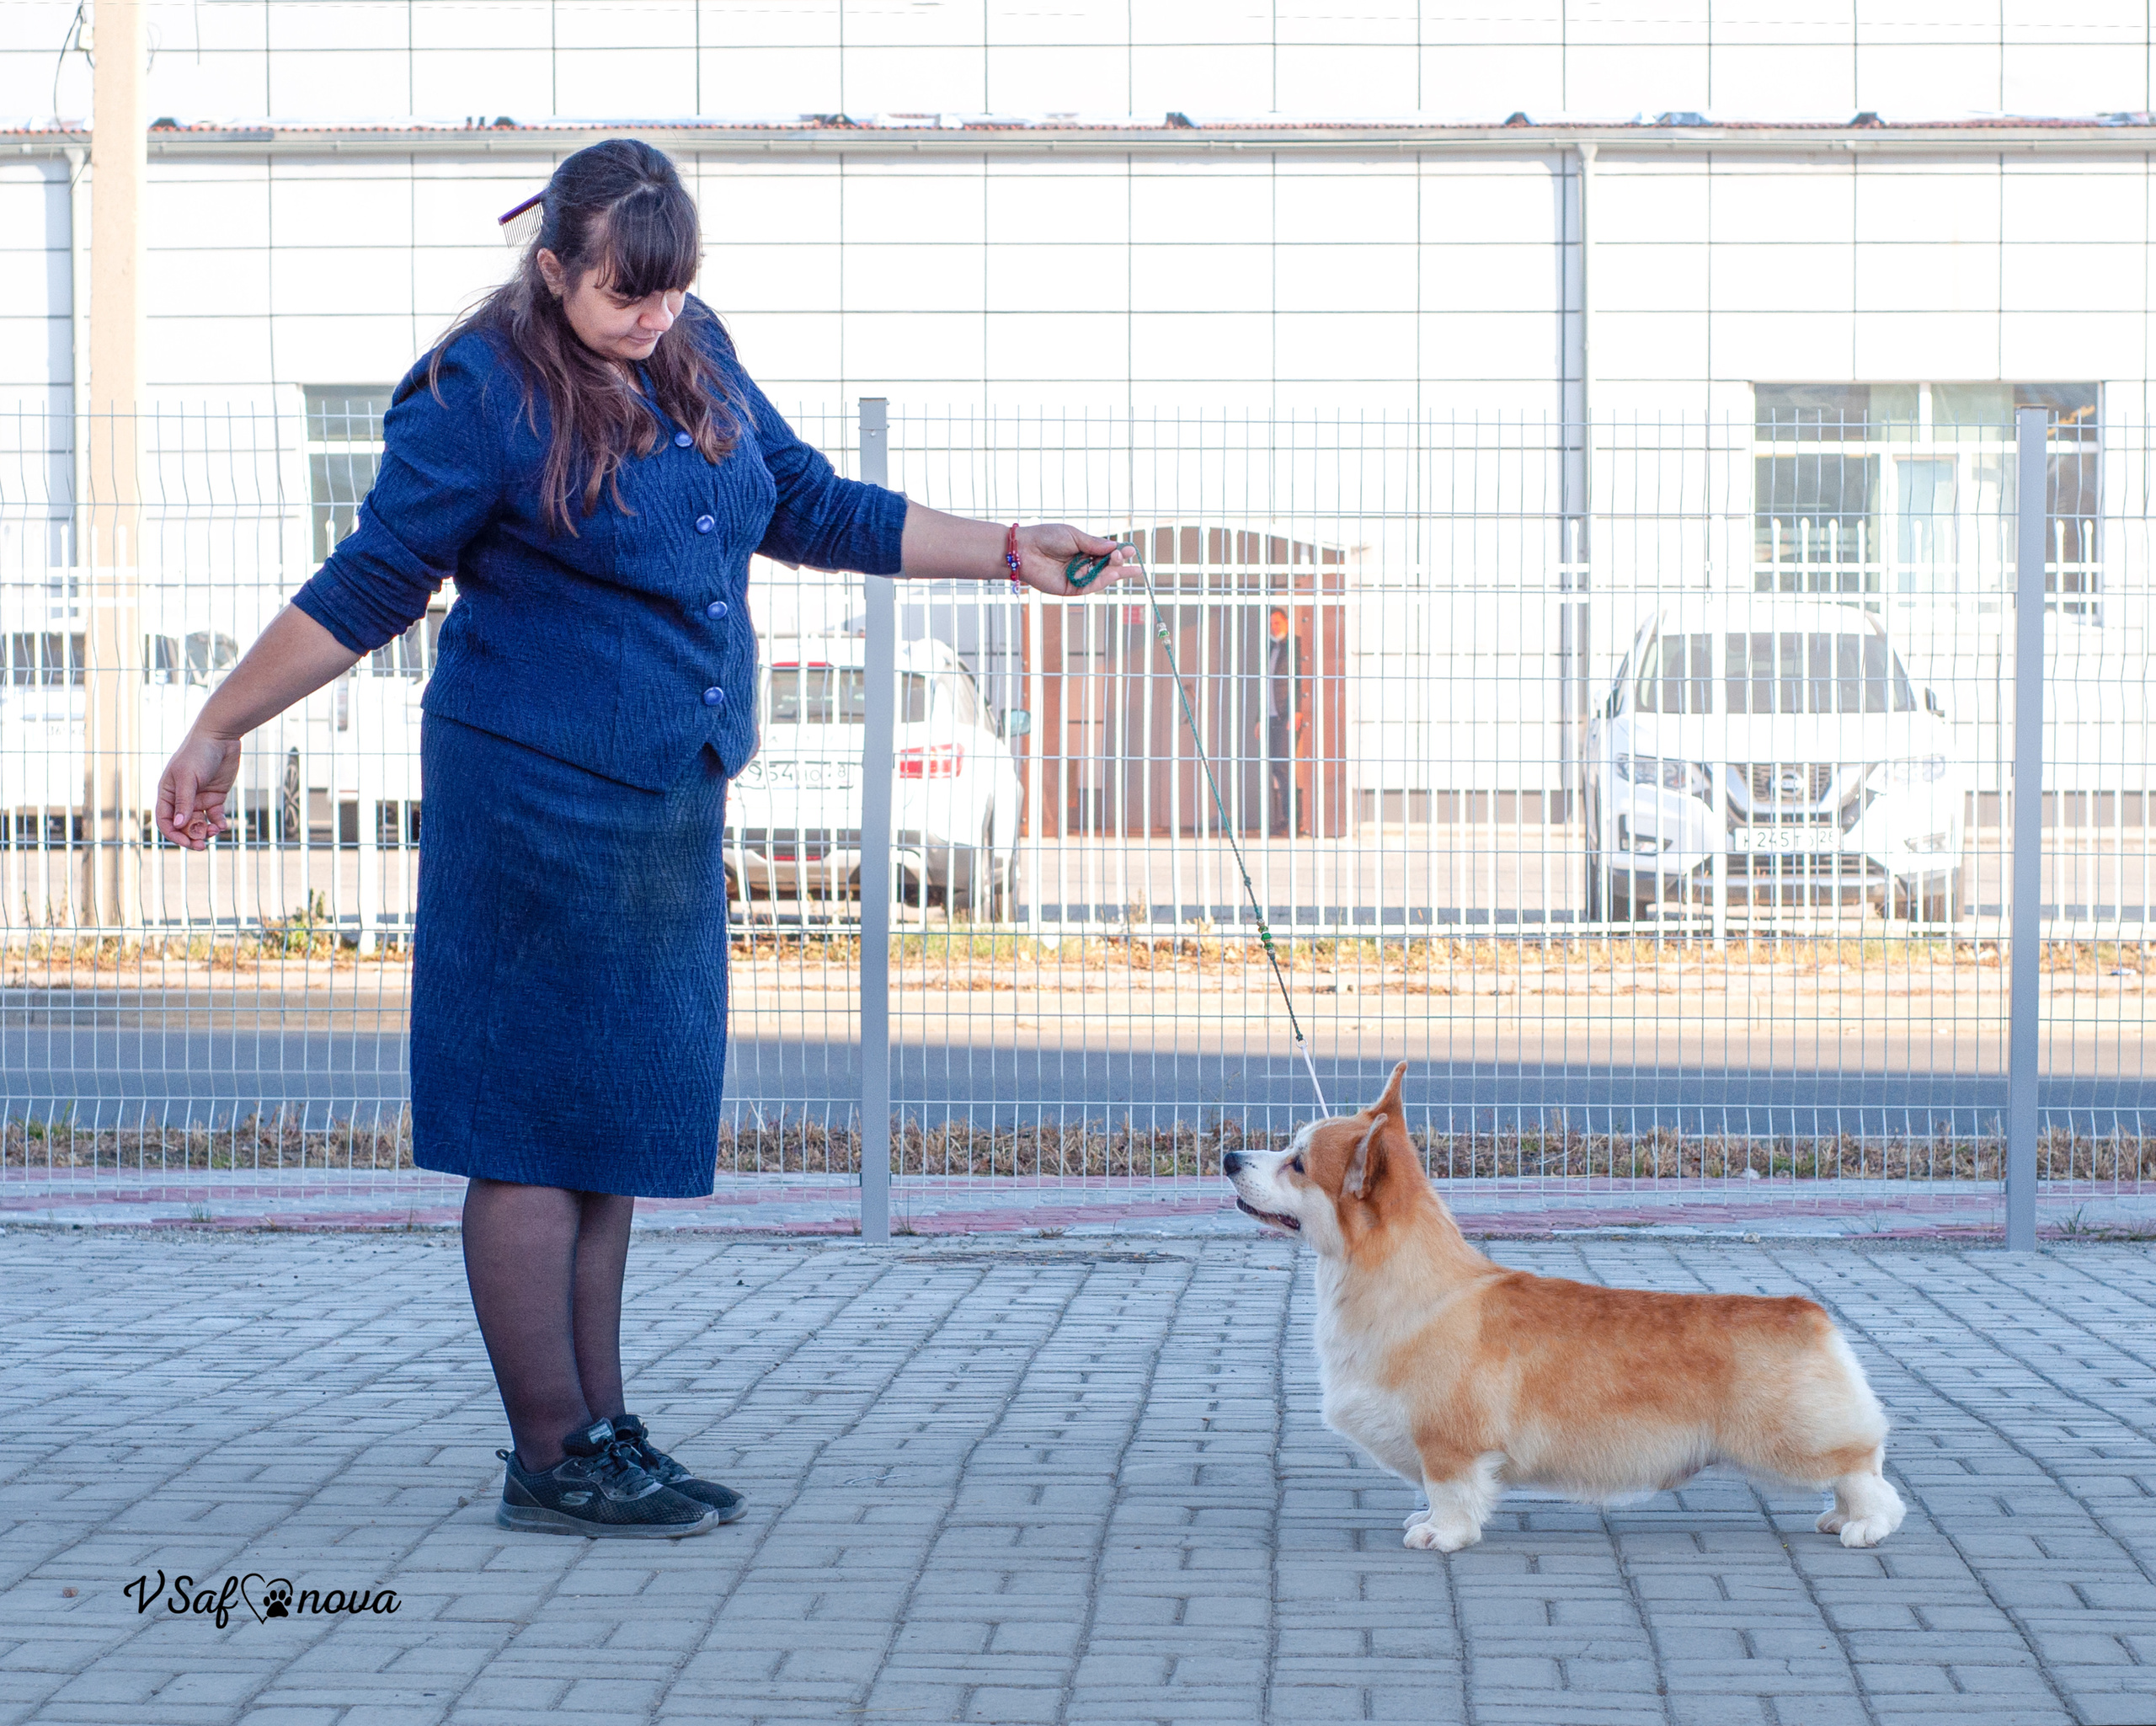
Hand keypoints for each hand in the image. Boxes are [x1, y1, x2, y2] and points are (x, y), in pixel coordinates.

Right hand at [156, 727, 242, 850]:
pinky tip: (222, 824)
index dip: (173, 834)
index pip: (165, 820)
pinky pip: (215, 816)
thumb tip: (178, 825)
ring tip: (215, 831)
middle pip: (183, 825)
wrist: (221, 738)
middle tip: (202, 844)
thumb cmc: (198, 753)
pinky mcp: (215, 796)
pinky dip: (218, 822)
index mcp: (167, 793)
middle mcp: (182, 799)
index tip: (187, 842)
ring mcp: (199, 798)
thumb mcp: (188, 777)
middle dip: (192, 836)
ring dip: (206, 831)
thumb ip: (184, 802)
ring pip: (200, 823)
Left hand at [1009, 524, 1138, 597]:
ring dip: (1113, 571)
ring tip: (1123, 565)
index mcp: (1084, 548)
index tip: (1130, 549)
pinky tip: (1111, 574)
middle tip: (1125, 556)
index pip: (1106, 552)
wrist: (1024, 550)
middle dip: (1118, 561)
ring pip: (1101, 577)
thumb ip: (1094, 544)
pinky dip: (1101, 581)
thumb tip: (1115, 547)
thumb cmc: (1046, 537)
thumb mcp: (1073, 536)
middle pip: (1107, 565)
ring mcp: (1078, 576)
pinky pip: (1090, 586)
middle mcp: (1083, 563)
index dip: (1118, 551)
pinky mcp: (1071, 588)